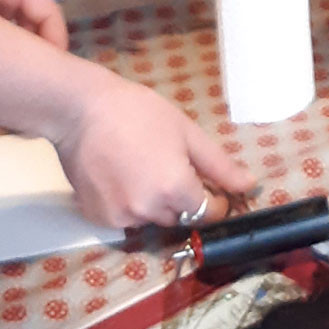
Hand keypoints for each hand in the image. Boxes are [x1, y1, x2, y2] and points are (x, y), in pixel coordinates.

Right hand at [57, 71, 255, 230]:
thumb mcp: (186, 132)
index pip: (208, 213)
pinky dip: (128, 204)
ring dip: (154, 202)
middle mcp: (149, 210)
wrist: (79, 110)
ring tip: (140, 166)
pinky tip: (121, 176)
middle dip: (182, 199)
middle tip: (168, 165)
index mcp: (175, 189)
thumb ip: (219, 165)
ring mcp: (121, 217)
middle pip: (180, 217)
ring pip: (151, 219)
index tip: (210, 188)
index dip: (215, 201)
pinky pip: (125, 218)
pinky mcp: (98, 217)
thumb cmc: (137, 112)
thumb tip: (248, 185)